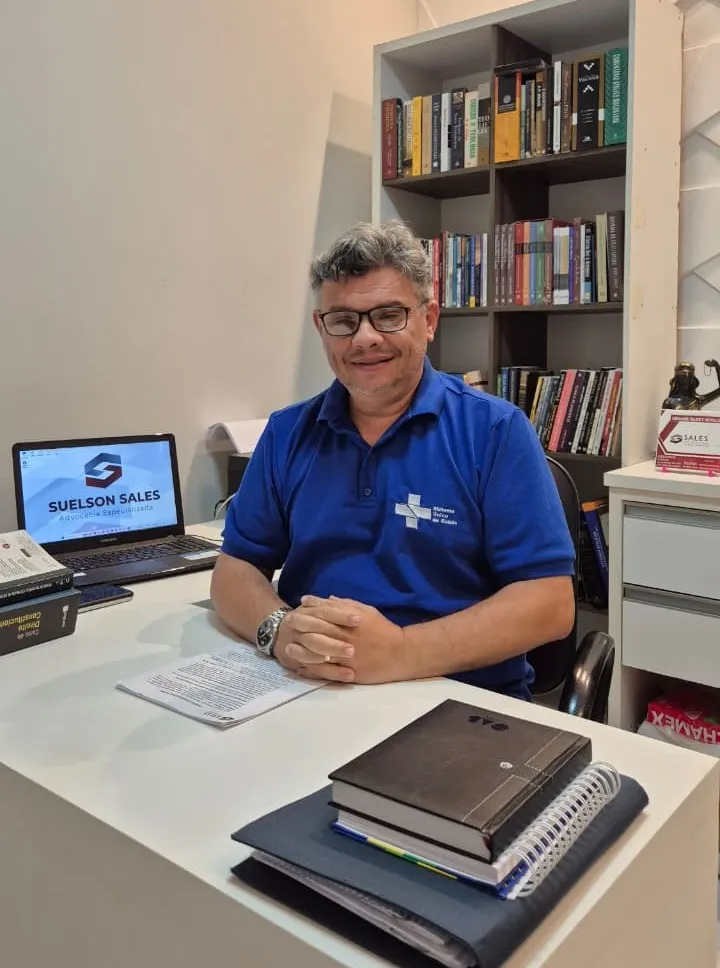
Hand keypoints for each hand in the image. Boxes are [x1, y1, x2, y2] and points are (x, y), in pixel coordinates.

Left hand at [280, 595, 409, 684]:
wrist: (401, 654)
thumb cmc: (384, 630)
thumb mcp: (368, 611)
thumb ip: (347, 605)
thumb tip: (327, 599)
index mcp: (351, 622)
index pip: (327, 612)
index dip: (312, 607)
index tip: (300, 603)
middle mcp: (346, 638)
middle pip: (319, 631)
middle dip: (302, 626)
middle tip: (287, 623)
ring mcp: (347, 657)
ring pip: (319, 654)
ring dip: (302, 651)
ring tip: (289, 649)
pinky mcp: (349, 672)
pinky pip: (327, 671)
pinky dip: (313, 670)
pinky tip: (302, 668)